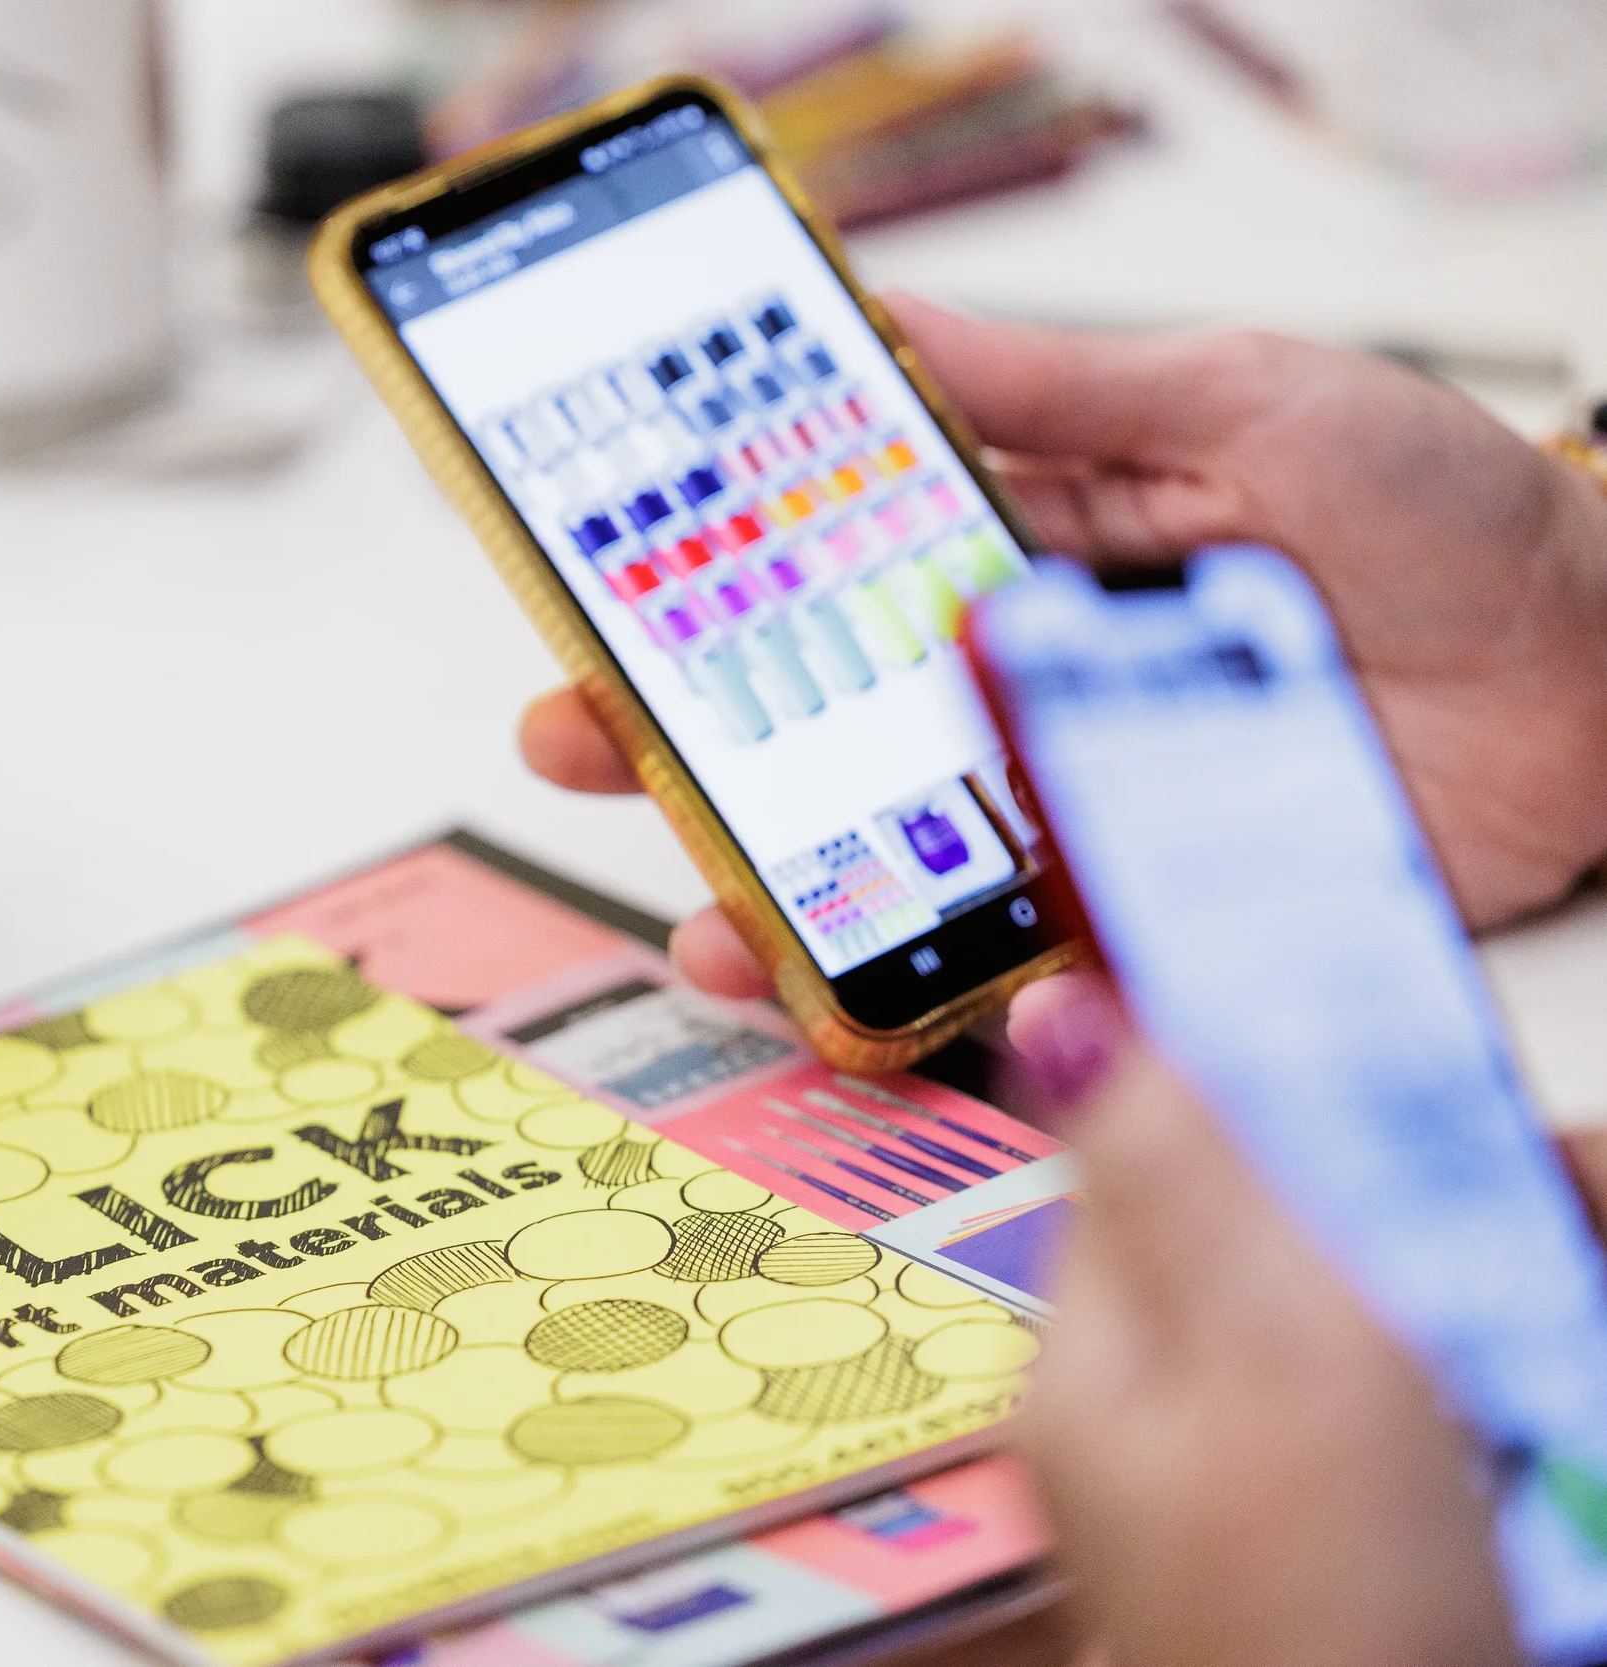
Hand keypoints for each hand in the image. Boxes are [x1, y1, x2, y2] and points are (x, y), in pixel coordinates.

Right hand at [520, 298, 1606, 999]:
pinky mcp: (1127, 905)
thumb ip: (1061, 382)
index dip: (701, 576)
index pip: (821, 564)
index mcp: (1022, 542)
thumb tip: (888, 325)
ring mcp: (1061, 800)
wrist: (1603, 674)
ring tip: (693, 903)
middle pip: (806, 720)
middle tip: (572, 734)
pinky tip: (828, 986)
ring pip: (872, 853)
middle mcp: (1016, 678)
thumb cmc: (1447, 512)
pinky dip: (903, 984)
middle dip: (670, 737)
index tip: (594, 580)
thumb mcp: (1241, 397)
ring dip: (760, 883)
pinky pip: (992, 956)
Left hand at [1016, 981, 1520, 1666]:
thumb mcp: (1270, 1360)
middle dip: (1436, 1192)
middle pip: (1293, 1223)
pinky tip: (1543, 1382)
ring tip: (1572, 1247)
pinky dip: (1500, 1369)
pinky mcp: (1346, 1532)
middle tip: (1562, 1194)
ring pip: (1374, 1305)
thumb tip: (1058, 1005)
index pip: (1170, 1139)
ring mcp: (1254, 1475)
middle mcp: (1157, 1403)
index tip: (1428, 1062)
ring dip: (1492, 1271)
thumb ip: (1179, 1178)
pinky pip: (1418, 1400)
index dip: (1300, 1081)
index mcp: (1097, 1343)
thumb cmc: (1332, 1612)